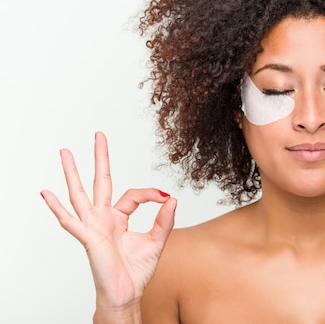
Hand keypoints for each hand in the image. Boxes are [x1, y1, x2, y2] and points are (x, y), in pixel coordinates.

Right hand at [41, 132, 176, 314]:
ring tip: (65, 152)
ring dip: (72, 173)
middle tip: (99, 135)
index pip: (133, 194)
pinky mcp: (88, 238)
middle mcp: (103, 218)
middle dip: (100, 158)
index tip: (165, 196)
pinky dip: (56, 208)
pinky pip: (70, 221)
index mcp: (119, 218)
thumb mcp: (157, 241)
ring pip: (80, 194)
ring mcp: (93, 227)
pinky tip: (46, 192)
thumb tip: (172, 197)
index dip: (150, 193)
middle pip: (100, 181)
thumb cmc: (136, 271)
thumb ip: (164, 220)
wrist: (126, 294)